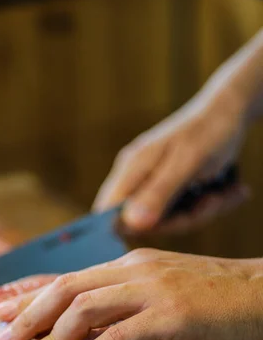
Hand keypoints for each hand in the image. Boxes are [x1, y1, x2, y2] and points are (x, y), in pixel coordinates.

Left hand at [0, 249, 262, 339]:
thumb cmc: (219, 300)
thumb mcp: (167, 294)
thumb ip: (132, 306)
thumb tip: (99, 334)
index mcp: (130, 264)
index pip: (69, 279)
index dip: (31, 298)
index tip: (2, 315)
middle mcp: (133, 270)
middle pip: (64, 290)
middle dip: (26, 318)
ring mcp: (151, 290)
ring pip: (82, 310)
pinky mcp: (169, 316)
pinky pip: (115, 337)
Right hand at [93, 92, 248, 233]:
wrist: (231, 110)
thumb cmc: (209, 131)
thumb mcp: (187, 163)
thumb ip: (159, 192)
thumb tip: (130, 224)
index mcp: (132, 168)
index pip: (108, 212)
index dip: (128, 229)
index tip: (164, 227)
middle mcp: (137, 178)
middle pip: (145, 223)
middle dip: (184, 219)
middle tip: (214, 201)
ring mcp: (153, 185)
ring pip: (170, 220)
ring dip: (203, 212)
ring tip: (229, 192)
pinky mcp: (170, 189)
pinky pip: (183, 212)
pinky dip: (208, 206)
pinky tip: (231, 191)